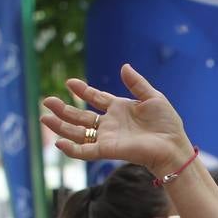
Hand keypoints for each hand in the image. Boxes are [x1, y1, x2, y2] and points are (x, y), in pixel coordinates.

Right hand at [40, 64, 191, 174]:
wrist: (173, 145)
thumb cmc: (167, 124)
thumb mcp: (153, 98)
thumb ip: (137, 83)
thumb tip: (124, 66)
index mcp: (119, 109)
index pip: (96, 98)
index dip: (82, 91)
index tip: (70, 82)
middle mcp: (110, 124)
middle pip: (81, 116)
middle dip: (63, 110)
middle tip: (47, 101)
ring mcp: (107, 137)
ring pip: (78, 132)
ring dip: (60, 126)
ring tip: (44, 118)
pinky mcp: (108, 150)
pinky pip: (85, 151)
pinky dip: (72, 149)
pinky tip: (59, 142)